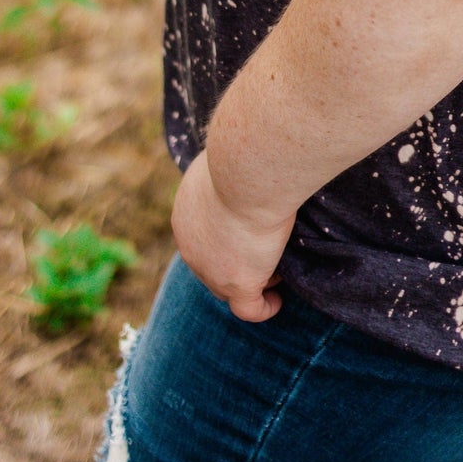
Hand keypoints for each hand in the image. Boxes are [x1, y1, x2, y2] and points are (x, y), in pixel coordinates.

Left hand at [171, 146, 295, 321]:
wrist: (246, 171)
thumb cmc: (240, 154)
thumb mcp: (222, 155)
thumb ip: (225, 166)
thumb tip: (240, 152)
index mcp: (185, 216)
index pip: (202, 238)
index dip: (224, 238)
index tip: (248, 231)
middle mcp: (190, 247)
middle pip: (211, 266)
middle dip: (237, 262)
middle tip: (265, 252)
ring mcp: (211, 270)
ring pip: (229, 289)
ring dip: (251, 282)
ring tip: (275, 273)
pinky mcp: (238, 284)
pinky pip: (250, 309)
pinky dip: (264, 307)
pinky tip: (277, 299)